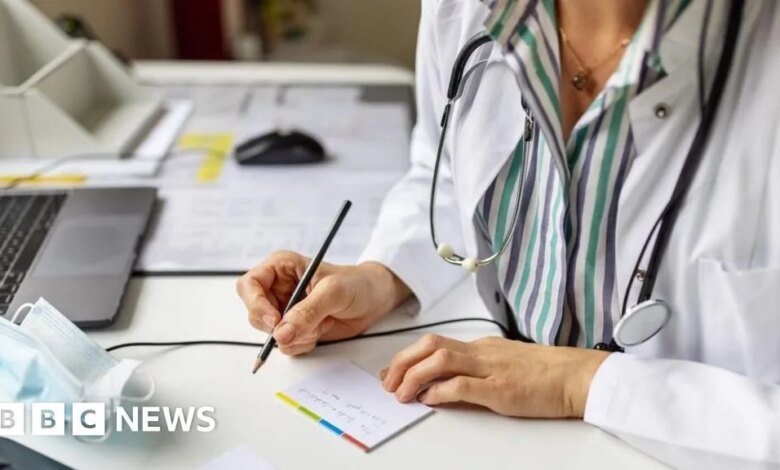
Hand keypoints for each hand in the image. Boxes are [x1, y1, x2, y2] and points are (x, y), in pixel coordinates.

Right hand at [237, 251, 410, 354]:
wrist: (375, 299)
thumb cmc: (356, 283)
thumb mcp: (333, 292)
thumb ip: (307, 312)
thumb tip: (281, 333)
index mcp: (280, 268)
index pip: (249, 285)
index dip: (256, 304)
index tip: (275, 320)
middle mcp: (277, 289)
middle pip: (255, 314)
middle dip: (280, 326)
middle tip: (308, 326)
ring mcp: (285, 311)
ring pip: (271, 334)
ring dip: (296, 336)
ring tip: (321, 323)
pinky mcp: (295, 329)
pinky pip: (286, 345)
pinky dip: (303, 344)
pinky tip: (321, 331)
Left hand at [380, 334, 608, 417]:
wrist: (577, 376)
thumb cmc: (546, 373)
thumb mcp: (504, 365)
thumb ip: (476, 371)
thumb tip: (446, 384)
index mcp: (481, 347)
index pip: (435, 344)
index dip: (409, 356)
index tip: (394, 371)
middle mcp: (481, 352)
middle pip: (431, 346)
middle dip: (403, 362)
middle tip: (389, 382)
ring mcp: (490, 368)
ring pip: (440, 360)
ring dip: (414, 376)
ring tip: (401, 394)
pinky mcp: (500, 388)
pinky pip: (462, 384)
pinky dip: (440, 391)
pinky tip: (429, 400)